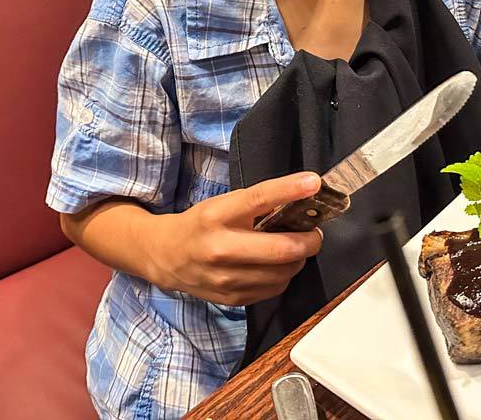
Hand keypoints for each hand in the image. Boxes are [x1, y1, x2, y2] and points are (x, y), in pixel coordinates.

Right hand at [156, 172, 323, 305]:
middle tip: (314, 233)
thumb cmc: (200, 226)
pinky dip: (284, 275)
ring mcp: (226, 278)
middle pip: (281, 249)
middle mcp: (220, 249)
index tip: (313, 182)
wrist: (166, 257)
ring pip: (284, 272)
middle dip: (309, 240)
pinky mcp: (233, 298)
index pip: (258, 199)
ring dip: (299, 259)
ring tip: (295, 248)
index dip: (289, 190)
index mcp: (216, 216)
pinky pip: (275, 288)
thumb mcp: (222, 205)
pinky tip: (276, 265)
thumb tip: (298, 201)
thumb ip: (256, 204)